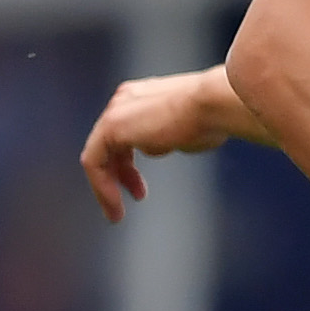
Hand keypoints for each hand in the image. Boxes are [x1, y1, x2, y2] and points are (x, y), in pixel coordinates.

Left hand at [80, 68, 237, 220]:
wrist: (212, 104)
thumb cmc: (214, 116)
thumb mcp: (192, 129)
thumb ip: (178, 135)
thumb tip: (179, 143)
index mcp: (141, 96)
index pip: (124, 134)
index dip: (128, 164)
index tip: (140, 189)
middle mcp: (123, 101)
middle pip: (108, 145)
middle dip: (118, 176)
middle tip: (132, 200)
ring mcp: (115, 112)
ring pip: (97, 157)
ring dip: (105, 188)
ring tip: (116, 214)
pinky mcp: (110, 127)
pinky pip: (95, 163)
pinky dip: (102, 187)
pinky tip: (116, 207)